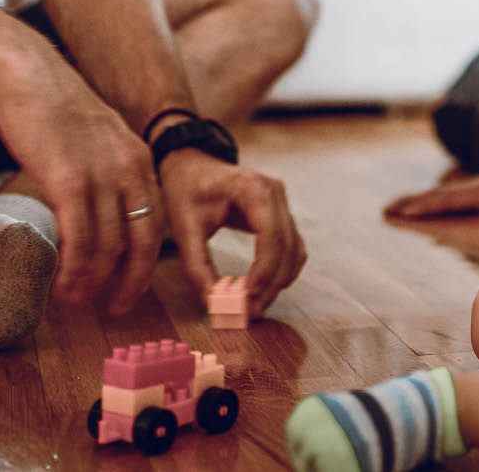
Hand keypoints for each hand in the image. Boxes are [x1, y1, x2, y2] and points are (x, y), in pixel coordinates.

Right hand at [0, 38, 163, 313]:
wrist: (27, 73)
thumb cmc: (53, 109)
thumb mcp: (97, 139)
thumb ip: (106, 170)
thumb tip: (97, 212)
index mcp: (140, 160)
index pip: (156, 223)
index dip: (144, 262)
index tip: (128, 287)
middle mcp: (131, 168)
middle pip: (143, 241)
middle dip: (130, 282)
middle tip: (113, 309)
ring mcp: (102, 173)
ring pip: (109, 246)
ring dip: (93, 282)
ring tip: (73, 301)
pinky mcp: (69, 178)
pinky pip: (80, 238)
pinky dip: (73, 269)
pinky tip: (61, 285)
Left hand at [158, 149, 305, 318]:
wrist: (193, 165)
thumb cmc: (187, 190)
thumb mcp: (184, 226)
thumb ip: (197, 265)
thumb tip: (214, 303)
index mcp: (252, 187)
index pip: (271, 233)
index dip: (264, 269)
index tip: (247, 297)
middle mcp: (275, 192)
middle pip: (287, 245)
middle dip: (271, 283)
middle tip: (250, 313)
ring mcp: (282, 202)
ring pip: (294, 250)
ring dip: (279, 281)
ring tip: (254, 306)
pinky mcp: (281, 215)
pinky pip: (292, 248)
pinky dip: (282, 271)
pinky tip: (262, 289)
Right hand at [384, 157, 478, 222]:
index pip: (455, 199)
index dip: (433, 204)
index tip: (410, 210)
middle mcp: (475, 189)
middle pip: (440, 197)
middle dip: (414, 203)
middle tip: (386, 210)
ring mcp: (471, 190)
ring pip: (439, 197)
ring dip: (415, 202)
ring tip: (389, 209)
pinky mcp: (471, 194)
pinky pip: (445, 200)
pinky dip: (427, 204)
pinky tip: (412, 209)